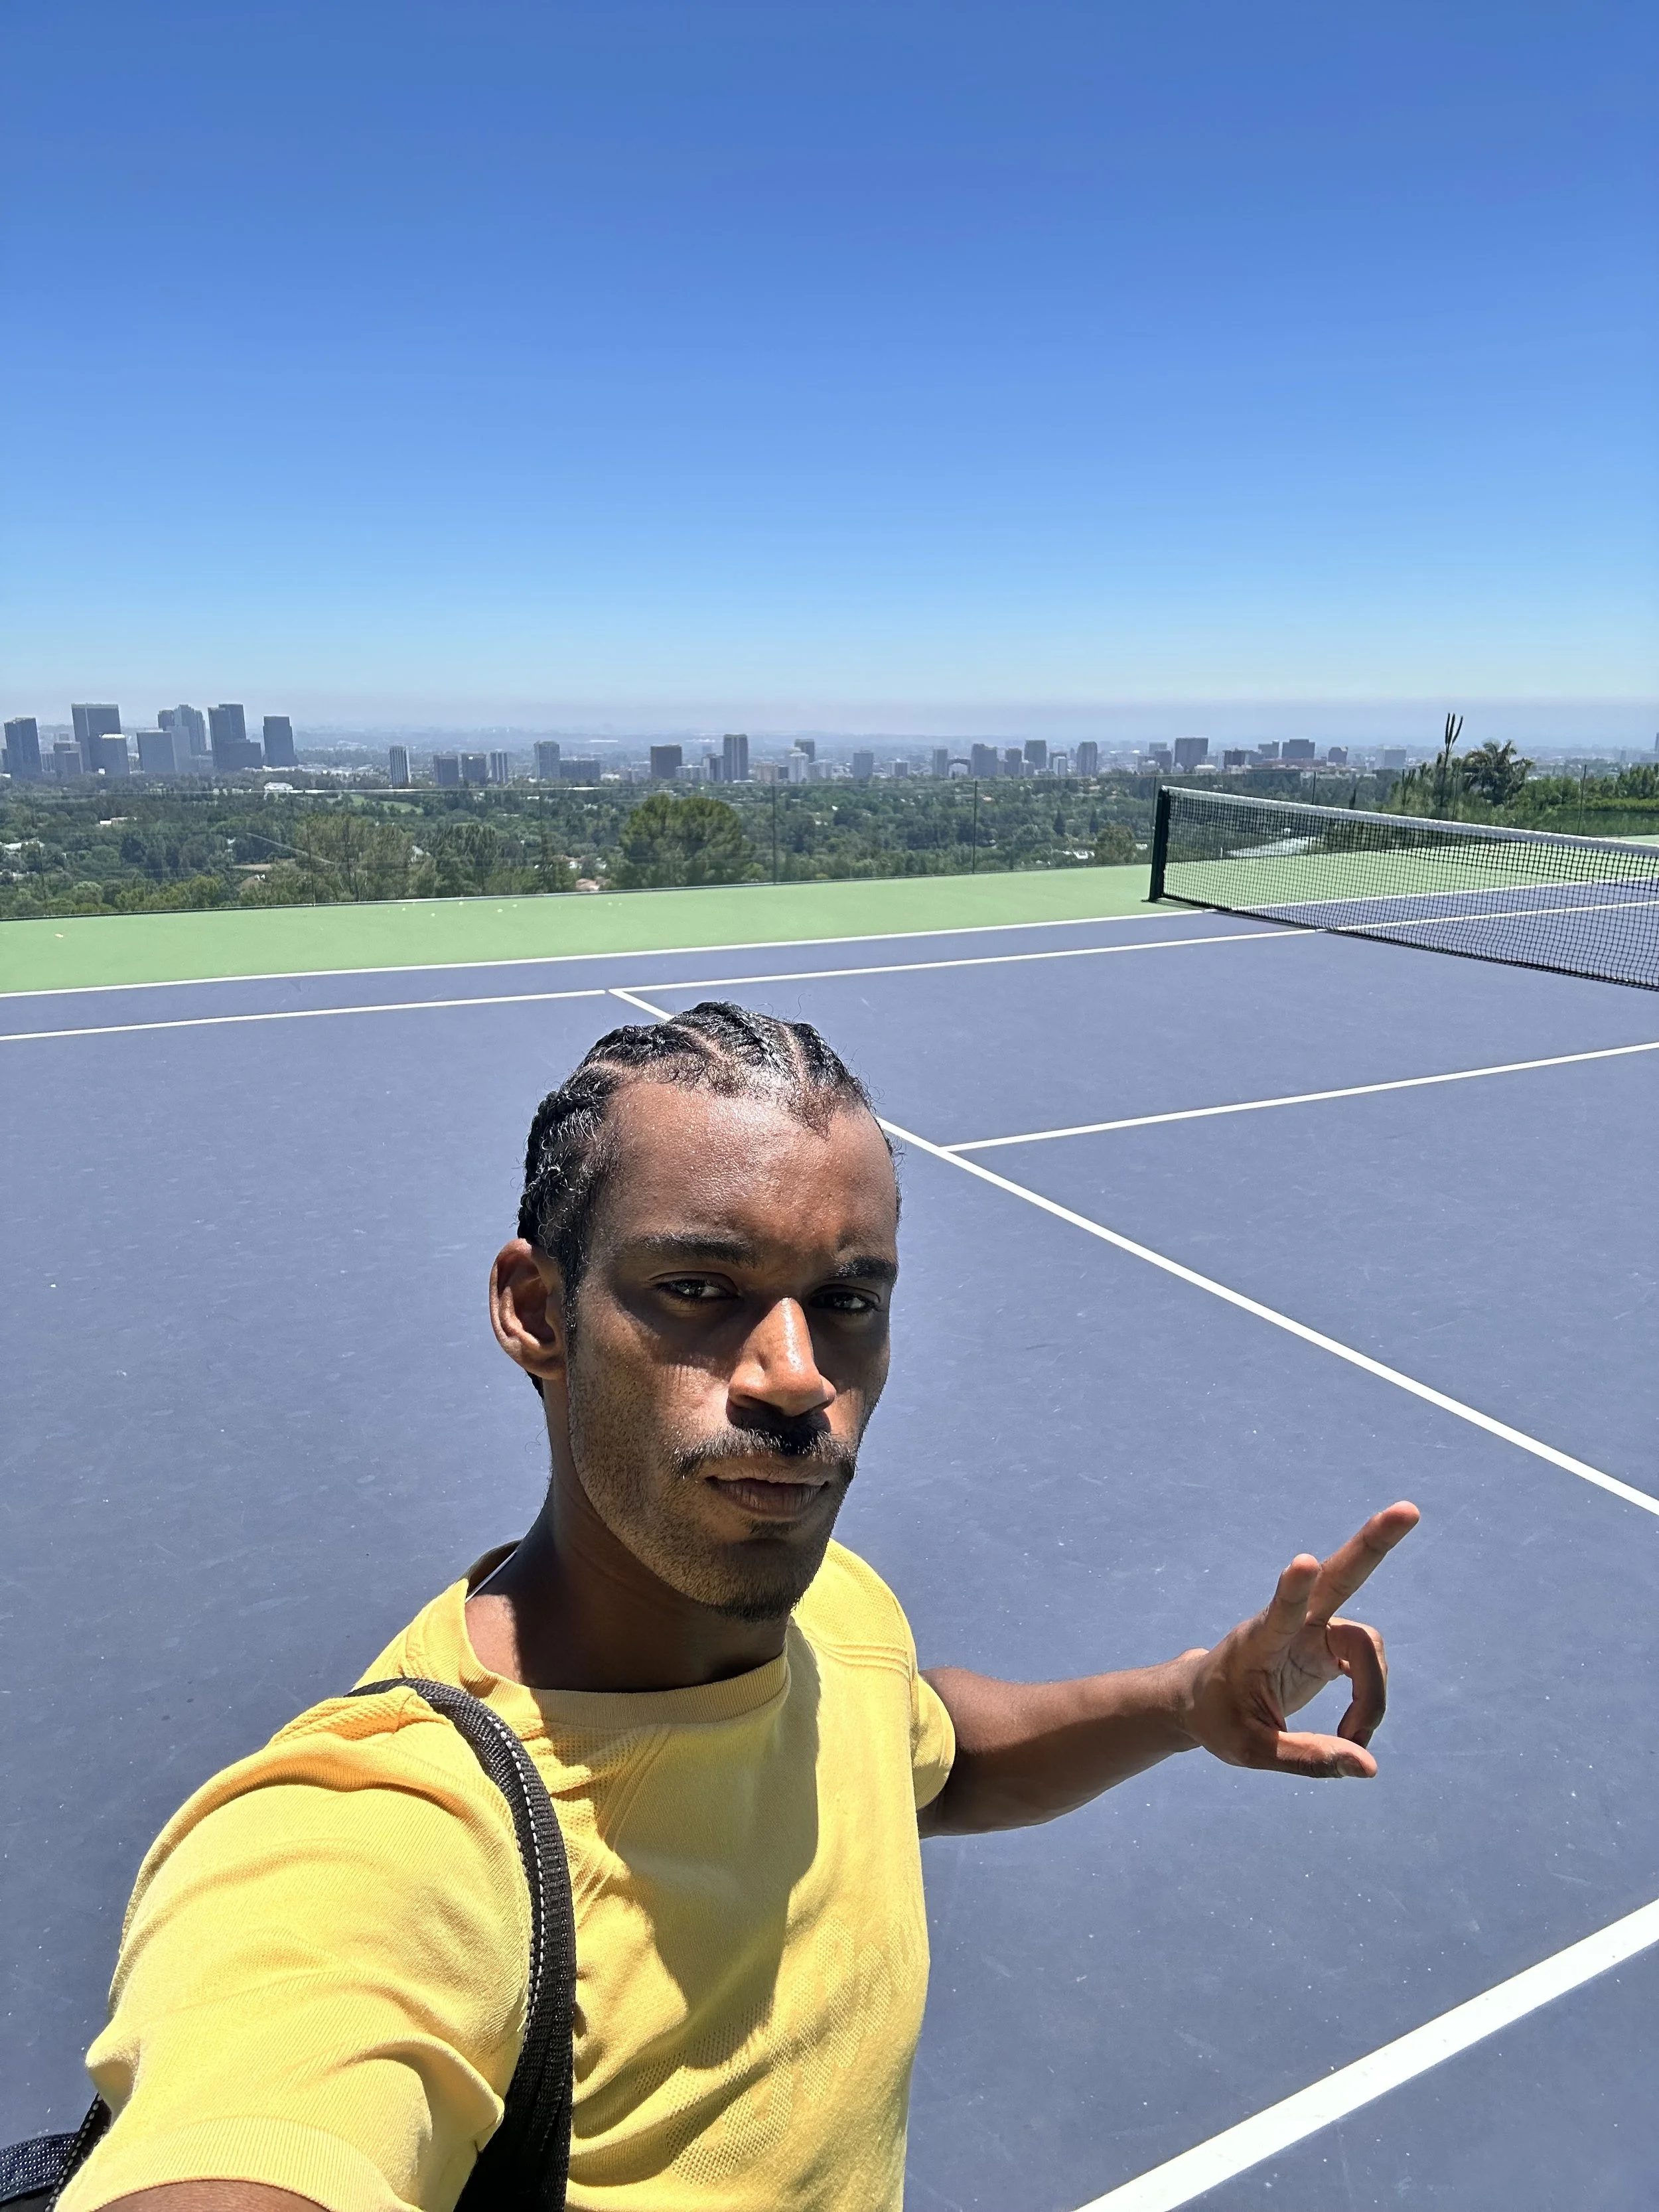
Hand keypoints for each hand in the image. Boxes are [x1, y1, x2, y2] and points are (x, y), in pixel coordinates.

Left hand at [1176, 1502, 1419, 1777]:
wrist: (1203, 1701)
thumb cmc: (1219, 1719)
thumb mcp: (1250, 1751)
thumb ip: (1307, 1758)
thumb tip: (1368, 1767)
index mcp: (1258, 1641)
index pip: (1279, 1610)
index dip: (1293, 1588)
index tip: (1302, 1561)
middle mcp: (1291, 1623)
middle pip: (1340, 1576)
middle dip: (1374, 1544)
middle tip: (1408, 1509)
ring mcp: (1315, 1629)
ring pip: (1367, 1648)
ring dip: (1370, 1698)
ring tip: (1350, 1743)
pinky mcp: (1330, 1645)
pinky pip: (1368, 1666)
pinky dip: (1369, 1701)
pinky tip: (1353, 1734)